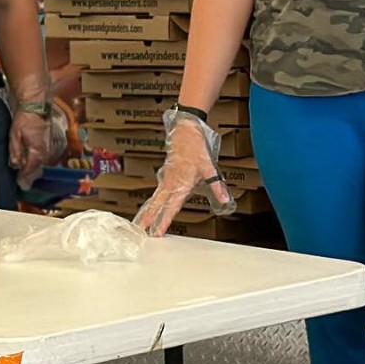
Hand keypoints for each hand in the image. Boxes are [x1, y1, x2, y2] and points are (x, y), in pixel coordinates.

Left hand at [9, 108, 53, 185]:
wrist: (35, 106)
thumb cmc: (25, 118)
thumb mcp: (15, 135)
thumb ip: (15, 151)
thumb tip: (15, 164)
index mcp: (37, 151)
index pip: (30, 169)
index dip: (24, 177)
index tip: (19, 183)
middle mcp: (45, 152)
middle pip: (37, 170)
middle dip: (29, 177)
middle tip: (22, 184)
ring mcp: (48, 148)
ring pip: (40, 164)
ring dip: (33, 171)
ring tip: (24, 176)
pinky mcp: (48, 144)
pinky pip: (43, 158)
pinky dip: (36, 163)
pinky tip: (29, 163)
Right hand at [133, 109, 235, 236]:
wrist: (184, 131)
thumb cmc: (195, 147)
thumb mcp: (209, 167)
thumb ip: (216, 186)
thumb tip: (225, 199)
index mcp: (180, 183)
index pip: (171, 207)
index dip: (163, 221)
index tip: (157, 232)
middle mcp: (169, 183)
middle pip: (156, 205)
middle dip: (148, 219)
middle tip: (140, 232)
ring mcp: (165, 179)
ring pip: (154, 199)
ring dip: (147, 212)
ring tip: (139, 224)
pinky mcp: (165, 176)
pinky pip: (157, 193)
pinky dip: (152, 203)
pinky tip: (150, 208)